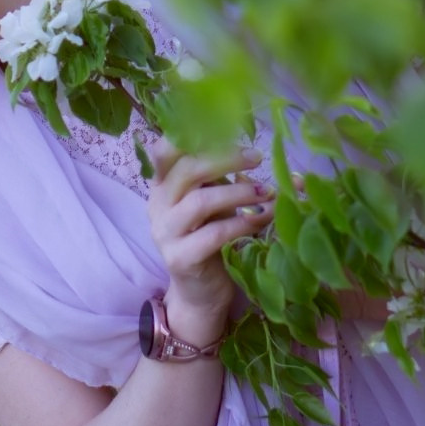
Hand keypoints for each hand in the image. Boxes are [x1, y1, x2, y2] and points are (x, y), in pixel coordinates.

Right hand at [147, 139, 275, 338]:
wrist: (199, 293)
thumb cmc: (208, 240)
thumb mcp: (211, 204)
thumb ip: (222, 180)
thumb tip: (260, 155)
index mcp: (162, 186)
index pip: (164, 151)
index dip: (192, 136)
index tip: (227, 132)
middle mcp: (158, 205)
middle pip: (187, 170)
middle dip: (225, 159)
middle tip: (256, 157)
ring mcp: (165, 233)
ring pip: (201, 202)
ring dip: (239, 193)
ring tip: (266, 192)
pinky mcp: (180, 258)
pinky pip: (214, 234)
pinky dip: (242, 224)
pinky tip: (261, 219)